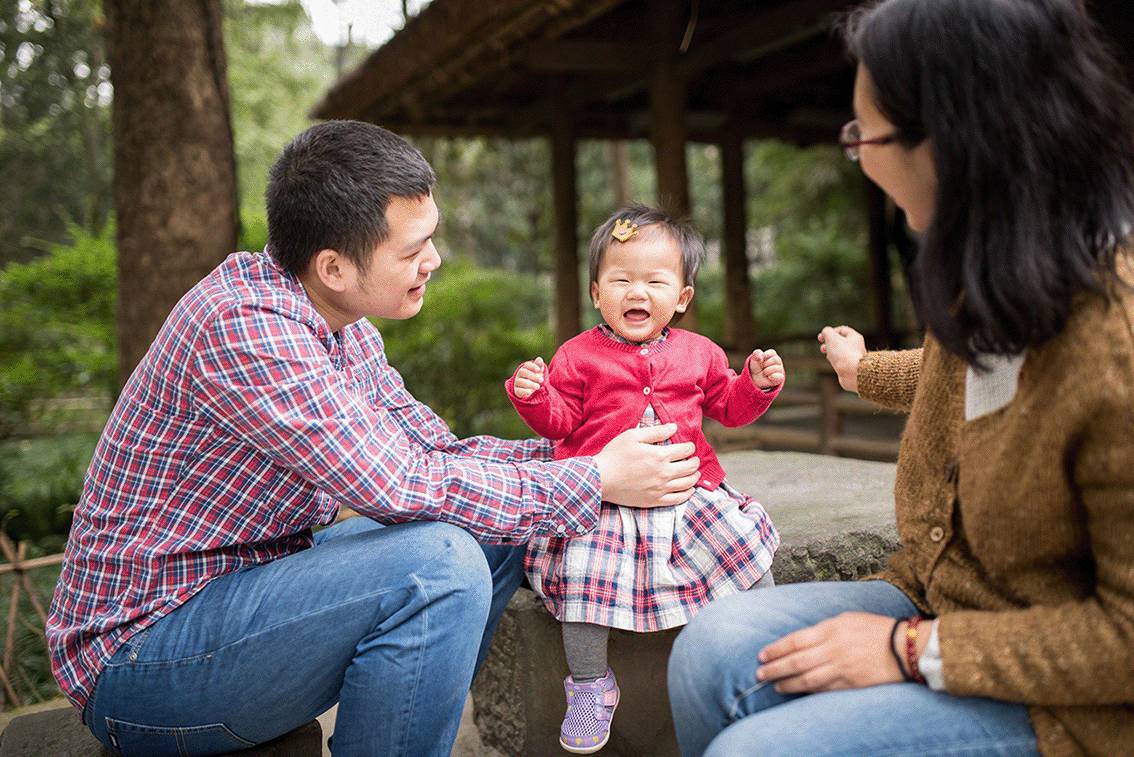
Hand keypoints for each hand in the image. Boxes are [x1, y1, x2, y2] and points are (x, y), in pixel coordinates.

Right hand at [512, 357, 545, 398]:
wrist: (531, 391)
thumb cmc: (535, 379)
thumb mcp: (538, 373)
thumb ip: (539, 366)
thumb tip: (539, 359)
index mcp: (525, 368)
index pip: (527, 365)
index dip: (533, 366)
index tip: (539, 370)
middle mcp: (519, 375)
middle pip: (523, 372)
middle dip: (533, 375)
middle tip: (541, 380)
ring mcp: (517, 383)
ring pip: (521, 381)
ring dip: (530, 384)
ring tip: (538, 386)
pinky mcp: (517, 391)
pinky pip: (519, 391)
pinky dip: (525, 391)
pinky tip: (531, 392)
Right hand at [593, 424, 699, 507]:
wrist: (601, 479)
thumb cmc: (615, 455)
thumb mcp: (633, 436)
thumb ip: (656, 432)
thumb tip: (674, 428)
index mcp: (660, 455)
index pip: (685, 450)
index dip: (690, 447)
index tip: (689, 446)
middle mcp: (664, 473)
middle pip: (690, 467)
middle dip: (695, 462)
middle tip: (694, 459)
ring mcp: (660, 489)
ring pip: (687, 484)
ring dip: (694, 477)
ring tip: (695, 473)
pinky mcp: (655, 501)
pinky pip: (678, 499)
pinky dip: (687, 494)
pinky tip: (689, 490)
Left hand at [748, 348, 784, 389]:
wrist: (756, 379)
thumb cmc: (757, 367)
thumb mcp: (754, 359)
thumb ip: (756, 354)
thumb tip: (760, 357)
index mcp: (773, 355)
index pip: (772, 352)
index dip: (764, 356)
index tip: (760, 360)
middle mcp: (778, 362)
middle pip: (775, 359)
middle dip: (765, 364)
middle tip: (761, 367)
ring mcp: (780, 370)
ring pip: (777, 368)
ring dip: (767, 371)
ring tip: (764, 373)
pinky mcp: (780, 378)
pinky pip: (781, 377)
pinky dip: (774, 377)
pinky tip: (769, 377)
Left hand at [755, 612, 905, 692]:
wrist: (904, 646)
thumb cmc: (875, 629)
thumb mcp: (846, 619)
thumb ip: (823, 629)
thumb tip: (802, 640)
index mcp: (830, 629)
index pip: (795, 641)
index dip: (776, 649)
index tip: (762, 655)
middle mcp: (833, 649)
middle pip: (796, 661)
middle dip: (775, 668)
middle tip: (760, 673)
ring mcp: (842, 668)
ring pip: (807, 679)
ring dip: (788, 684)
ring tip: (775, 686)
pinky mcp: (851, 683)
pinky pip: (825, 689)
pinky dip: (808, 690)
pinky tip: (798, 691)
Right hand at [817, 326, 866, 392]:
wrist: (852, 374)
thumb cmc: (843, 354)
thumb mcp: (832, 337)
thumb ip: (827, 331)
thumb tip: (825, 333)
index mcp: (854, 337)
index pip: (841, 330)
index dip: (829, 332)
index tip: (821, 338)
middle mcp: (856, 346)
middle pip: (840, 341)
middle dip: (828, 343)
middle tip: (823, 348)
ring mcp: (853, 357)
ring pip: (839, 351)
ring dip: (831, 352)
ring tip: (827, 356)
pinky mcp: (850, 367)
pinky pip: (841, 361)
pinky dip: (835, 361)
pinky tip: (833, 364)